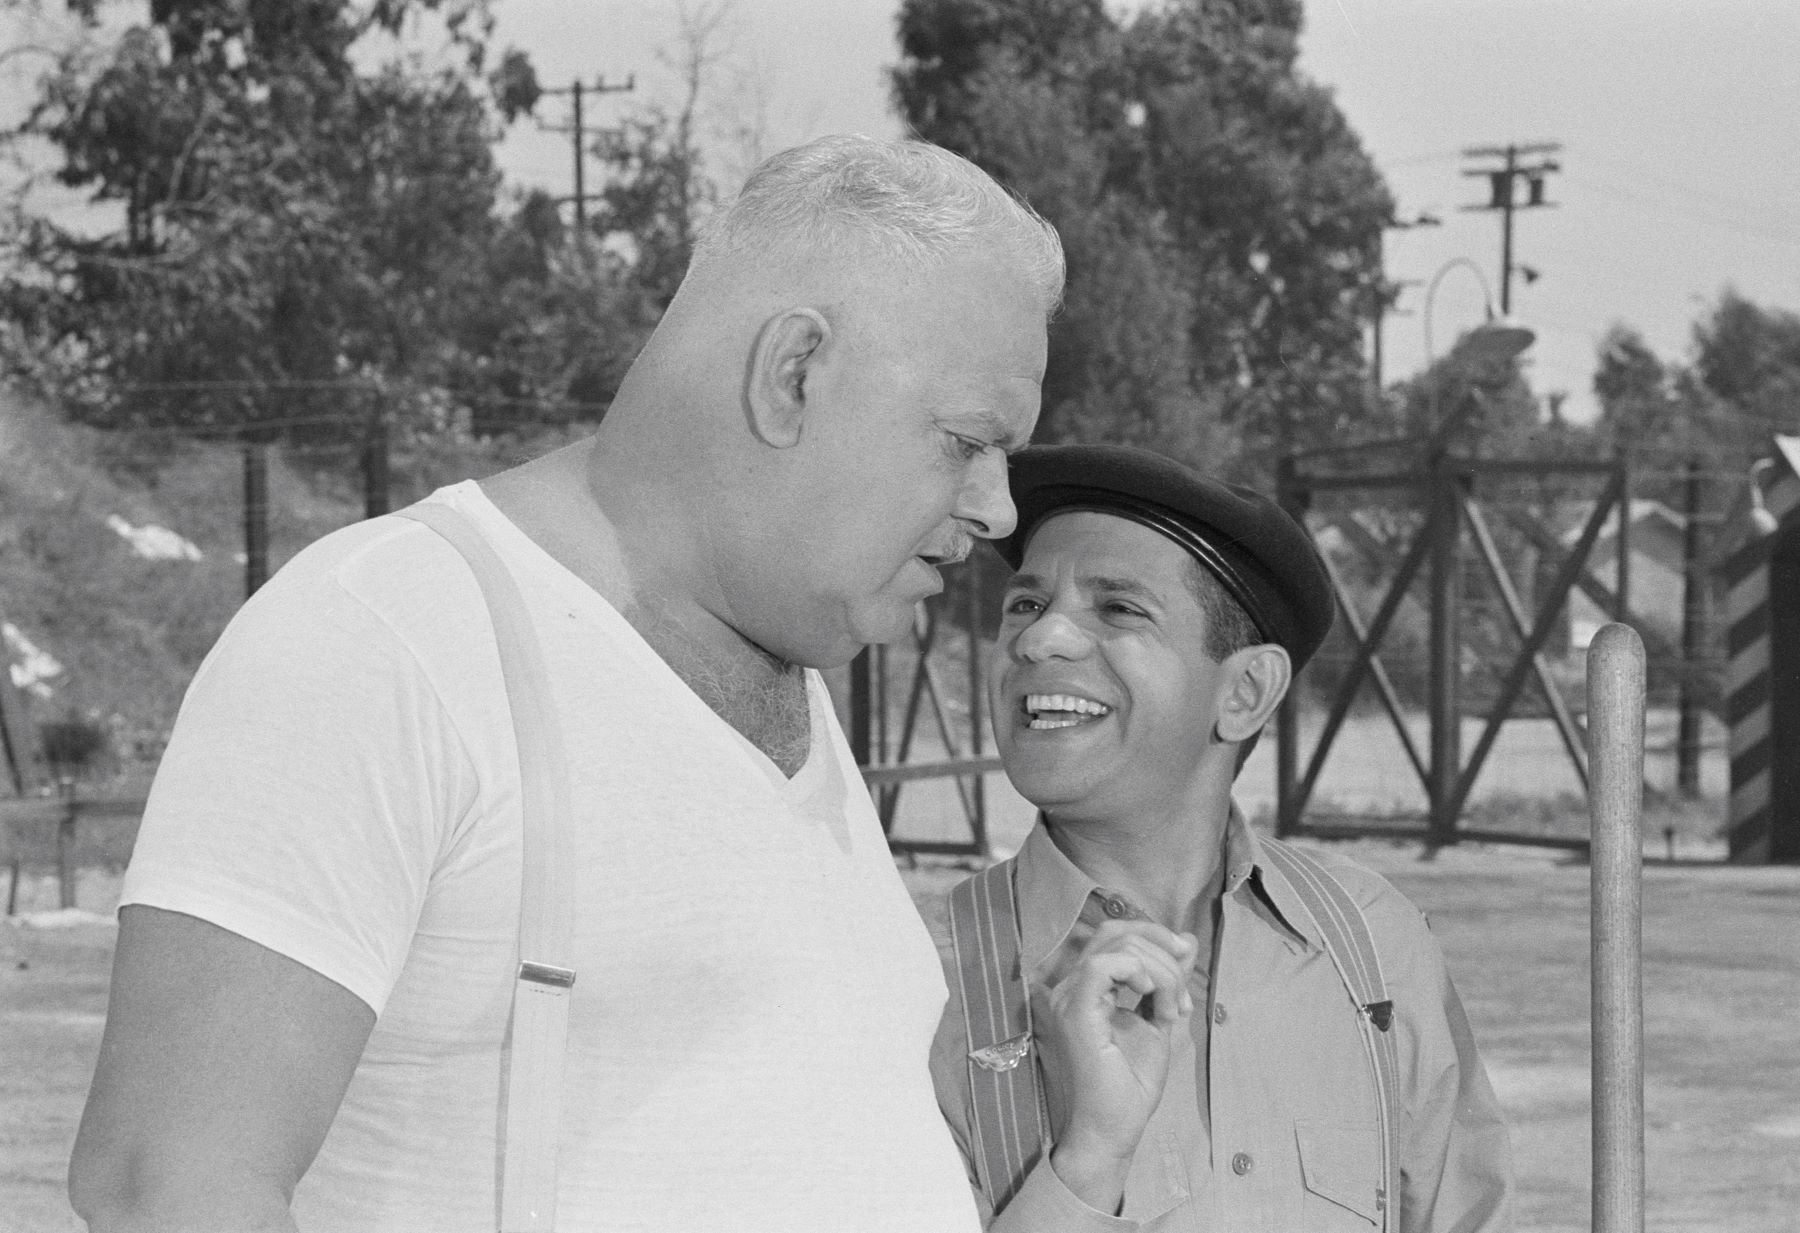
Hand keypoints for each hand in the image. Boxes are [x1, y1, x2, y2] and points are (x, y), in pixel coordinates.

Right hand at [1031, 919, 1199, 1211]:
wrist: (1116, 1127)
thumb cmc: (1131, 1084)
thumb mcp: (1160, 1017)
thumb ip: (1170, 978)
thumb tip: (1186, 939)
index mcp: (1086, 987)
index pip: (1114, 935)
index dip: (1153, 936)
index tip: (1184, 967)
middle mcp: (1070, 986)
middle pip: (1115, 933)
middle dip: (1161, 949)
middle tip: (1182, 991)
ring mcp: (1068, 998)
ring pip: (1117, 947)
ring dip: (1160, 971)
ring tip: (1171, 1009)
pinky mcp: (1075, 1014)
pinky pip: (1102, 967)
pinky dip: (1138, 972)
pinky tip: (1153, 997)